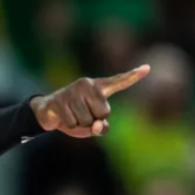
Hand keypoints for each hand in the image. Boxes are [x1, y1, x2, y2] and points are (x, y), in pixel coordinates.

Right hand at [30, 65, 150, 137]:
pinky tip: (63, 116)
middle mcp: (87, 85)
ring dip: (79, 124)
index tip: (147, 68)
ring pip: (87, 120)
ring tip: (71, 115)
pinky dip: (68, 125)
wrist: (47, 112)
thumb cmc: (75, 116)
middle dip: (93, 120)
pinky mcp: (59, 99)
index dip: (133, 76)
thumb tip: (97, 125)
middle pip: (103, 113)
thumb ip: (101, 127)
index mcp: (99, 88)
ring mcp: (73, 91)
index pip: (119, 82)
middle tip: (81, 114)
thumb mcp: (91, 124)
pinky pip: (73, 122)